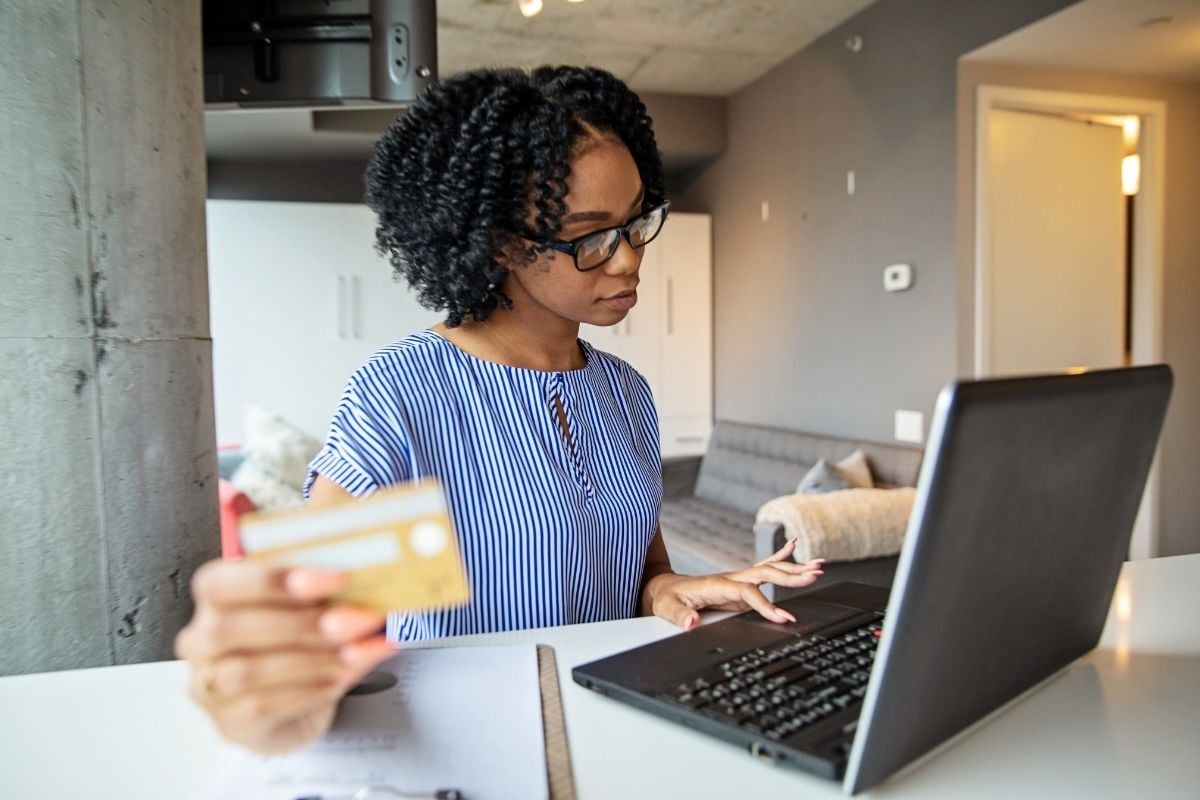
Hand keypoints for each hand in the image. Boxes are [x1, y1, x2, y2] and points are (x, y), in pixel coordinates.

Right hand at [174, 560, 395, 754]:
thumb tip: (368, 577)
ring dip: (313, 658)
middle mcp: (201, 639)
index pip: (221, 582)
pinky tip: (343, 676)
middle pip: (231, 628)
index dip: (273, 579)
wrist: (296, 702)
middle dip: (303, 622)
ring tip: (359, 651)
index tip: (336, 578)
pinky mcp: (231, 722)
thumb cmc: (299, 638)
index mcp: (215, 594)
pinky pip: (265, 704)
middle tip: (359, 619)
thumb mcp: (311, 603)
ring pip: (249, 671)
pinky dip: (311, 688)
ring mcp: (210, 685)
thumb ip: (325, 589)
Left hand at [647, 539, 824, 630]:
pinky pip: (763, 568)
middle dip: (790, 575)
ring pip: (770, 569)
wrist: (662, 588)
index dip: (765, 604)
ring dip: (793, 567)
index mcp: (717, 584)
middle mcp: (731, 578)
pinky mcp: (740, 583)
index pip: (747, 592)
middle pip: (766, 573)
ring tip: (818, 565)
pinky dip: (779, 556)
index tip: (783, 617)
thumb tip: (690, 624)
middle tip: (814, 575)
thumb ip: (679, 616)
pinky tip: (793, 545)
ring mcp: (737, 579)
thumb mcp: (667, 609)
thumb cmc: (666, 599)